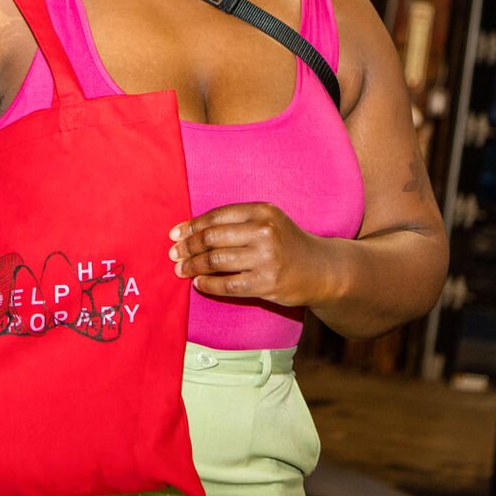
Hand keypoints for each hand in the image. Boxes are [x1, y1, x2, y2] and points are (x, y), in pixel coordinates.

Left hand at [170, 203, 331, 307]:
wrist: (320, 269)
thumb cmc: (287, 243)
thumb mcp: (269, 221)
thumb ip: (237, 222)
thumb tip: (192, 232)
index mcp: (262, 211)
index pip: (216, 216)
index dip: (191, 226)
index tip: (175, 234)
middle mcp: (264, 232)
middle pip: (212, 238)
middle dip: (188, 247)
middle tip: (174, 254)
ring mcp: (266, 258)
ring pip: (215, 261)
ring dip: (193, 266)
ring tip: (182, 270)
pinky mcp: (266, 283)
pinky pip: (226, 285)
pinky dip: (207, 285)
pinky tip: (199, 284)